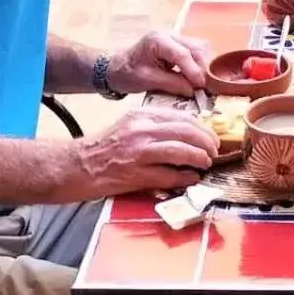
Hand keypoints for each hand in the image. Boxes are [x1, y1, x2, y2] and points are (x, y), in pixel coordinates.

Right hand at [79, 108, 219, 195]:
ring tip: (205, 163)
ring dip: (199, 158)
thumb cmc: (106, 146)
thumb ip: (156, 124)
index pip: (182, 117)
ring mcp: (139, 153)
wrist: (79, 165)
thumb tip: (188, 130)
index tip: (210, 136)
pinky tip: (192, 178)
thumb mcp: (130, 124)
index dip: (202, 127)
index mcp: (142, 116)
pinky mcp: (137, 175)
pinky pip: (169, 176)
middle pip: (186, 132)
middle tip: (213, 150)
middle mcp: (142, 131)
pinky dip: (185, 178)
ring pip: (181, 152)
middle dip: (206, 142)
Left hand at [109, 31, 212, 96]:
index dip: (194, 71)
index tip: (201, 87)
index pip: (182, 54)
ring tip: (201, 84)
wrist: (116, 68)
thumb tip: (194, 91)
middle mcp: (169, 35)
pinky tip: (196, 78)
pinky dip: (198, 65)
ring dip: (203, 66)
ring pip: (199, 48)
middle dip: (202, 68)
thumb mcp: (147, 81)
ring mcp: (175, 38)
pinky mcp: (178, 45)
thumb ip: (172, 84)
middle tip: (204, 87)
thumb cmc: (127, 74)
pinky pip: (195, 52)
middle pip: (196, 47)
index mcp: (157, 40)